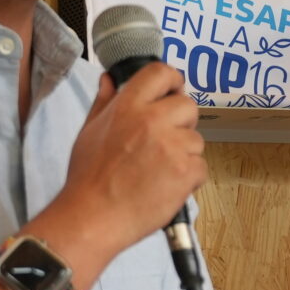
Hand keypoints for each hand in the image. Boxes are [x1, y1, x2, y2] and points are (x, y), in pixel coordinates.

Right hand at [45, 65, 206, 262]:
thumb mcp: (90, 131)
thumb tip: (110, 79)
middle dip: (181, 122)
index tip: (173, 91)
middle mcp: (153, 121)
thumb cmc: (88, 178)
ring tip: (159, 170)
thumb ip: (105, 102)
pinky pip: (200, 166)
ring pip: (196, 139)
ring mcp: (172, 146)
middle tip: (164, 142)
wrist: (93, 217)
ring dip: (184, 153)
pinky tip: (166, 185)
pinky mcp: (186, 171)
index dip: (172, 80)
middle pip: (188, 106)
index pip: (161, 73)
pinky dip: (189, 177)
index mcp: (128, 107)